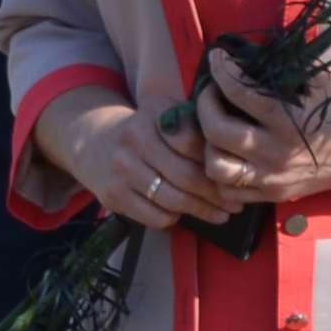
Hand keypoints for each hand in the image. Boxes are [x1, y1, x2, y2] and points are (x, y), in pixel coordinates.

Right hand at [43, 91, 228, 228]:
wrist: (95, 144)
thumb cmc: (146, 133)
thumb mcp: (166, 116)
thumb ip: (195, 129)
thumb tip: (234, 160)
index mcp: (153, 113)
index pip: (193, 141)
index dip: (216, 161)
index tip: (235, 173)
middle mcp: (134, 137)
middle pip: (186, 175)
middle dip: (215, 194)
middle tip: (234, 204)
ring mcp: (121, 168)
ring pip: (173, 199)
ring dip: (201, 211)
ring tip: (220, 214)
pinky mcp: (114, 195)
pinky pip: (156, 216)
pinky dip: (174, 218)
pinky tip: (183, 213)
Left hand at [189, 47, 330, 206]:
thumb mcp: (321, 82)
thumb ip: (283, 72)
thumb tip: (244, 58)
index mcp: (290, 119)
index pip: (238, 92)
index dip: (220, 71)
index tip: (216, 58)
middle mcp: (277, 152)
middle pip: (217, 131)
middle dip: (205, 104)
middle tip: (211, 91)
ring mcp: (273, 177)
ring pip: (216, 167)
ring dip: (207, 143)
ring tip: (214, 126)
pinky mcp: (273, 194)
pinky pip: (229, 191)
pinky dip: (219, 172)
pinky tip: (225, 151)